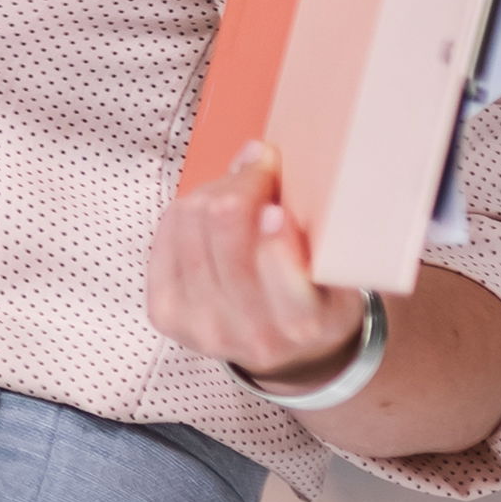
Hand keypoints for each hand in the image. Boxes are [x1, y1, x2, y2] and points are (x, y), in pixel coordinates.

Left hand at [145, 140, 372, 390]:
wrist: (285, 347)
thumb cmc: (316, 294)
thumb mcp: (335, 265)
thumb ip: (309, 218)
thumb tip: (257, 154)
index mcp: (305, 324)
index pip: (280, 268)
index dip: (272, 223)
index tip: (277, 200)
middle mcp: (251, 334)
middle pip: (226, 232)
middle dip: (244, 185)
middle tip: (261, 169)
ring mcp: (202, 326)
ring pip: (191, 224)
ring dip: (215, 192)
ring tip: (239, 190)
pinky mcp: (165, 315)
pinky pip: (165, 234)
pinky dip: (186, 209)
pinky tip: (208, 209)